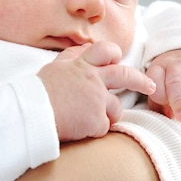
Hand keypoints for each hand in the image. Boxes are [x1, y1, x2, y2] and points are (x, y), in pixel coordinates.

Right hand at [38, 41, 155, 139]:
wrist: (30, 115)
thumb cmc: (36, 94)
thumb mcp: (53, 69)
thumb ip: (71, 58)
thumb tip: (83, 49)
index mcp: (81, 65)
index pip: (105, 51)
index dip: (114, 55)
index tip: (118, 61)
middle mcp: (93, 79)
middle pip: (125, 75)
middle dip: (141, 81)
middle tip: (151, 87)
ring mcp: (97, 99)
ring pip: (117, 108)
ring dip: (109, 116)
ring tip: (91, 121)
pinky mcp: (97, 119)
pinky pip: (104, 127)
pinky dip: (94, 131)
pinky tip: (79, 129)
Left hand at [146, 48, 180, 121]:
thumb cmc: (174, 78)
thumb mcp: (163, 85)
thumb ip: (159, 103)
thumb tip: (166, 117)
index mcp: (160, 67)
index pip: (156, 80)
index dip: (159, 95)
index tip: (165, 109)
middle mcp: (178, 63)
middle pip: (176, 81)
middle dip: (179, 99)